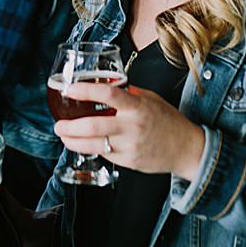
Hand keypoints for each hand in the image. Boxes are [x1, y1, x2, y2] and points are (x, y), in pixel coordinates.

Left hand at [54, 82, 205, 179]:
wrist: (187, 149)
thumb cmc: (169, 121)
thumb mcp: (151, 99)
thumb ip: (128, 94)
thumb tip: (106, 84)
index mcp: (137, 106)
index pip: (108, 94)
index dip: (85, 90)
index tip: (69, 89)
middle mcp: (132, 127)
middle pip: (93, 126)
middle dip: (69, 127)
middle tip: (58, 124)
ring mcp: (129, 147)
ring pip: (93, 146)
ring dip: (73, 141)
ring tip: (64, 135)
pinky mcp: (128, 162)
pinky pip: (103, 155)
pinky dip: (90, 149)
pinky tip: (83, 144)